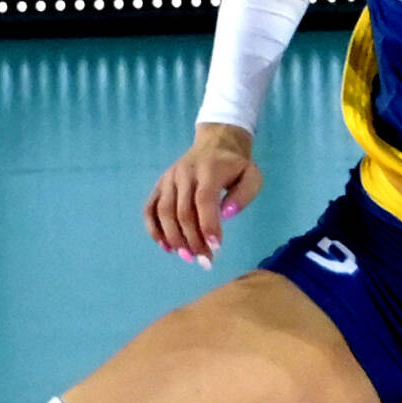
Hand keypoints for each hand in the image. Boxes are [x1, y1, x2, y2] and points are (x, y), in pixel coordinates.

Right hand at [144, 122, 263, 267]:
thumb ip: (245, 194)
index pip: (204, 199)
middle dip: (193, 240)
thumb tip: (226, 214)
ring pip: (164, 212)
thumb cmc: (235, 166)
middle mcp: (184, 173)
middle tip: (204, 260)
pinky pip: (149, 209)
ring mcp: (169, 178)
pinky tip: (166, 246)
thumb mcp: (252, 175)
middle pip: (183, 211)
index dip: (208, 225)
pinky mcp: (159, 184)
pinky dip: (154, 230)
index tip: (216, 247)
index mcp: (209, 169)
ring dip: (174, 238)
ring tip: (188, 257)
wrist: (216, 142)